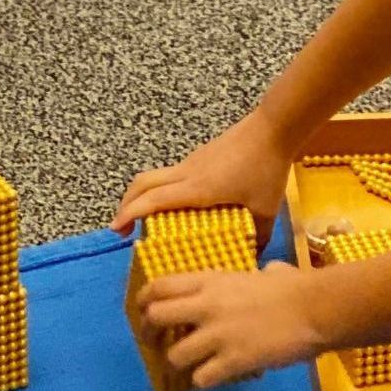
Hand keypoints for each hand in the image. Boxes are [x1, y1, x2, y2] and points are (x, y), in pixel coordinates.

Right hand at [113, 114, 290, 244]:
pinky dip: (160, 189)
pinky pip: (170, 174)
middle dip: (126, 204)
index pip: (154, 200)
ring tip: (144, 219)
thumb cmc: (266, 169)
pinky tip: (175, 205)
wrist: (273, 128)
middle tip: (121, 228)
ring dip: (142, 195)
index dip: (131, 213)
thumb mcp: (265, 211)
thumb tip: (252, 261)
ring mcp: (191, 162)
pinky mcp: (199, 156)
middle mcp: (187, 172)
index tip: (117, 229)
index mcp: (197, 188)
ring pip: (154, 176)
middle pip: (142, 183)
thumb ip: (256, 238)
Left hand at [140, 262, 323, 388]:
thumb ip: (258, 275)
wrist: (313, 308)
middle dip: (149, 333)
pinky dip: (204, 381)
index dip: (144, 300)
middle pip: (156, 317)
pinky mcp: (232, 361)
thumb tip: (271, 274)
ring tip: (190, 365)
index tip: (143, 311)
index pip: (160, 286)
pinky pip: (202, 378)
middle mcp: (206, 305)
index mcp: (210, 280)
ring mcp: (218, 334)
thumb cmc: (294, 287)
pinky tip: (215, 377)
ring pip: (175, 355)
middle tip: (156, 343)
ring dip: (179, 363)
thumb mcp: (265, 272)